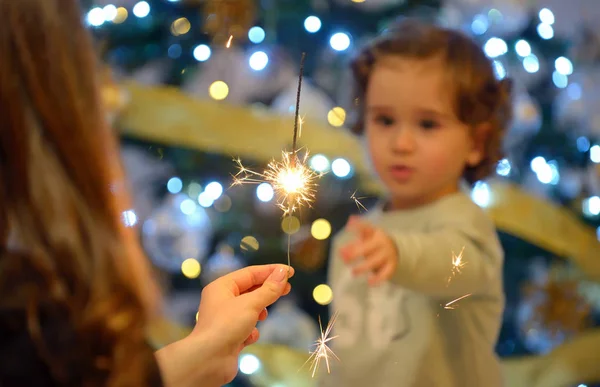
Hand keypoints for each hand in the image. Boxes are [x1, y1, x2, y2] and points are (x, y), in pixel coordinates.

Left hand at [155, 264, 293, 386]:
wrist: (208, 361)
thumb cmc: (226, 326)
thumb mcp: (251, 304)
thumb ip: (269, 289)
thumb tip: (283, 272)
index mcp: (221, 287)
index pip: (250, 273)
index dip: (271, 271)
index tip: (290, 271)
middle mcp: (221, 301)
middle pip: (250, 290)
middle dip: (267, 291)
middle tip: (287, 289)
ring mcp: (225, 320)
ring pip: (249, 309)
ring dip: (259, 312)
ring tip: (263, 316)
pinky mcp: (229, 337)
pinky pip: (246, 328)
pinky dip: (251, 331)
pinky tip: (250, 336)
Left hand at [340, 216, 397, 285]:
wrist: (395, 249)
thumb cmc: (374, 242)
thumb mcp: (366, 237)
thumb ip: (353, 241)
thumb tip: (341, 246)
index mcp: (375, 233)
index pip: (366, 228)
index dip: (357, 227)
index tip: (347, 227)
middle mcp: (382, 243)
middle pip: (367, 248)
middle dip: (354, 253)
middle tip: (343, 257)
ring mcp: (388, 254)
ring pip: (374, 262)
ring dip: (363, 267)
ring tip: (353, 272)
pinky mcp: (391, 265)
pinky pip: (385, 273)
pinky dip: (378, 278)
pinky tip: (370, 282)